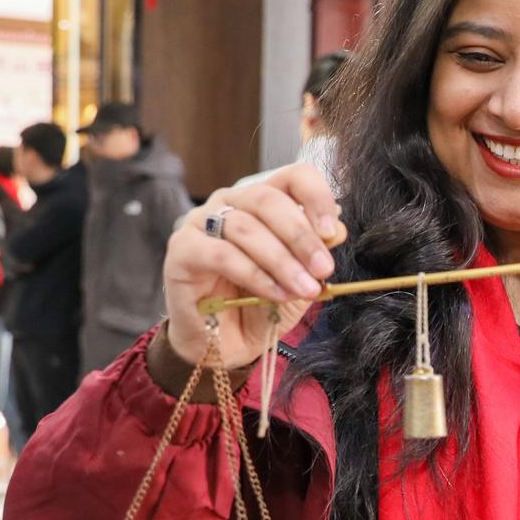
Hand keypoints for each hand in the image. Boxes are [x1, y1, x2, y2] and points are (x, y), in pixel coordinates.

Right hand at [162, 163, 345, 367]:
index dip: (316, 197)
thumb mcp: (302, 278)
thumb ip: (317, 253)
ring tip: (305, 289)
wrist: (228, 343)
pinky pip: (222, 255)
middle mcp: (230, 203)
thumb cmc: (264, 303)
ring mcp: (201, 223)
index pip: (292, 176)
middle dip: (301, 237)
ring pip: (246, 228)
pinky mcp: (182, 251)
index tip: (331, 232)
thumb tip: (337, 229)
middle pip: (267, 199)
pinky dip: (254, 275)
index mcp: (264, 200)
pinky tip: (275, 294)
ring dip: (282, 261)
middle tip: (323, 269)